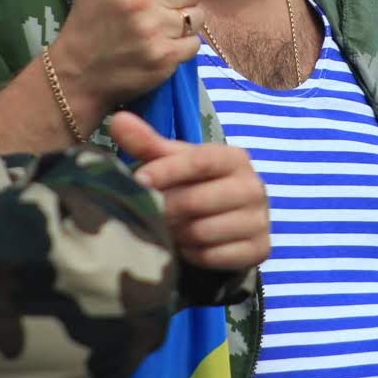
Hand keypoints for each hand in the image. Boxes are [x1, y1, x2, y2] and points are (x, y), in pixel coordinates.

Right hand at [52, 0, 204, 124]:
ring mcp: (155, 29)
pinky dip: (182, 46)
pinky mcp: (165, 57)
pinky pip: (195, 42)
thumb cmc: (91, 20)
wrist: (77, 73)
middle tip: (165, 6)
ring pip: (199, 15)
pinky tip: (163, 45)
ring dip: (185, 21)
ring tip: (163, 27)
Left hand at [108, 110, 269, 272]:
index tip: (138, 181)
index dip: (166, 171)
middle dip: (166, 208)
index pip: (200, 161)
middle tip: (148, 212)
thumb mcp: (173, 161)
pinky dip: (192, 254)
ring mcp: (260, 220)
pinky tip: (185, 246)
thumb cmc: (195, 183)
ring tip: (166, 227)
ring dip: (176, 233)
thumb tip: (118, 120)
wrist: (228, 219)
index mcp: (234, 158)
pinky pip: (214, 257)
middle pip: (198, 200)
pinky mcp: (260, 249)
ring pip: (203, 232)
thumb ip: (147, 142)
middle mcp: (254, 187)